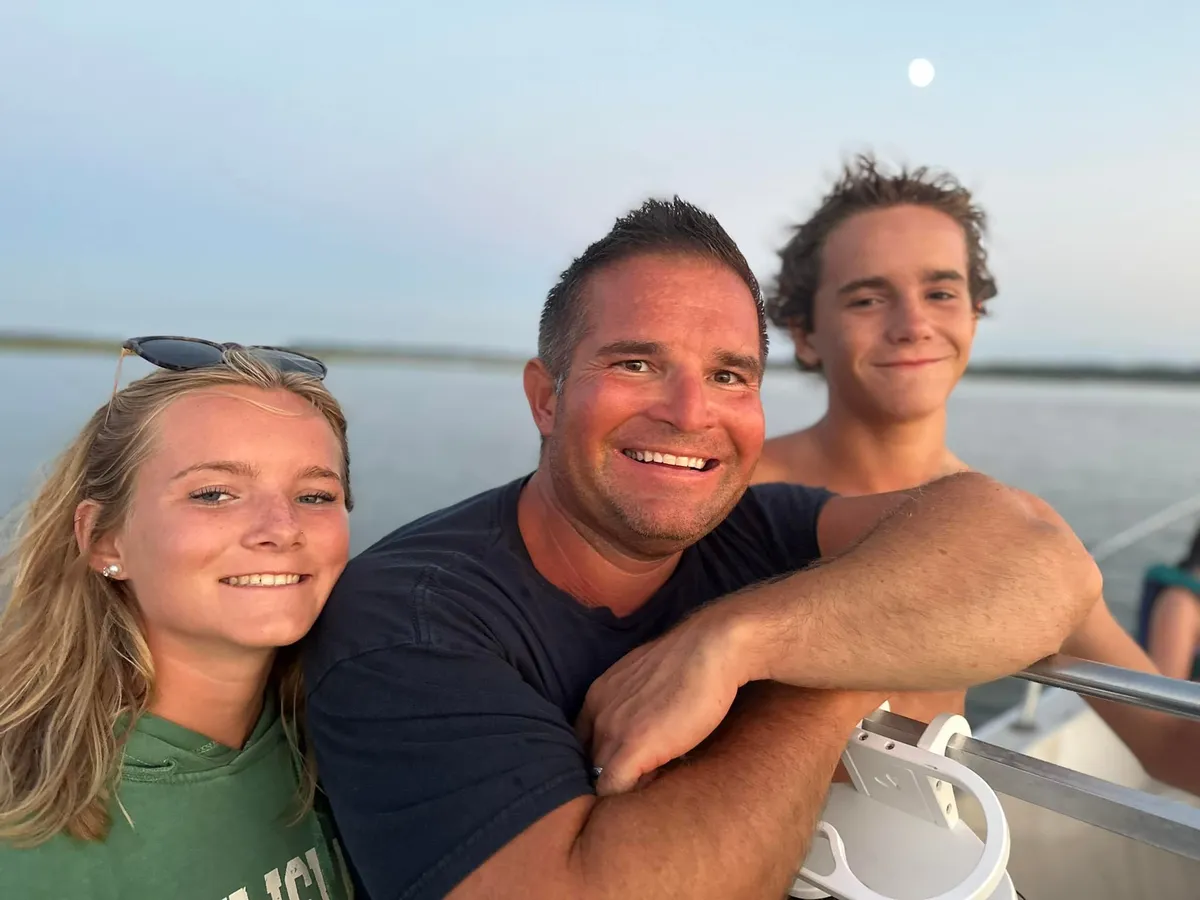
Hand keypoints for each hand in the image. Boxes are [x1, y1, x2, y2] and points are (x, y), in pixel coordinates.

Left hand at [574, 608, 747, 795]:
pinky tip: (648, 799)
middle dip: (607, 777)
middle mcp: (597, 710)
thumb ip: (638, 708)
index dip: (602, 759)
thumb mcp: (651, 684)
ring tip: (643, 798)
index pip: (581, 740)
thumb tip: (649, 736)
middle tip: (634, 789)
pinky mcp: (633, 746)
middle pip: (586, 761)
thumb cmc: (694, 664)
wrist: (713, 648)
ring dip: (618, 791)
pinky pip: (611, 788)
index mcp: (598, 695)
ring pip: (596, 777)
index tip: (625, 771)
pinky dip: (624, 801)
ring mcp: (612, 728)